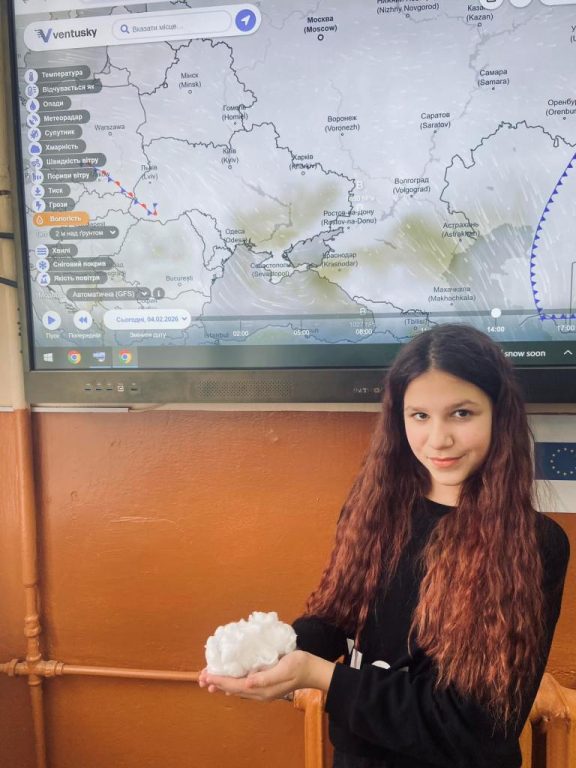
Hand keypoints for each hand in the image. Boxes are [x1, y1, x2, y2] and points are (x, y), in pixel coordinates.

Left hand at [198, 650, 334, 701]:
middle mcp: (259, 692)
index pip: (235, 686)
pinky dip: (232, 681)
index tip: (206, 675)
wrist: (312, 669)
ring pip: (236, 688)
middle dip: (216, 683)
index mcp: (262, 689)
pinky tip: (229, 679)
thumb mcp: (283, 669)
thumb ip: (265, 677)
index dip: (219, 681)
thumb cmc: (299, 666)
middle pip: (232, 689)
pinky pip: (243, 685)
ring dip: (222, 683)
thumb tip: (247, 682)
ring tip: (209, 679)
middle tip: (201, 678)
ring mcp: (262, 689)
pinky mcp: (264, 683)